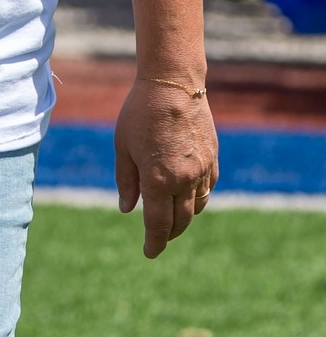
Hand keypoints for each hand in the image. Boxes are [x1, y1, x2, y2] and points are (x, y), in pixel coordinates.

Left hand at [114, 80, 217, 257]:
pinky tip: (187, 195)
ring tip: (171, 219)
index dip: (153, 243)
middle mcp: (184, 180)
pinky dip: (198, 198)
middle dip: (168, 234)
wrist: (173, 83)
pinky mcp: (213, 158)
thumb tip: (128, 209)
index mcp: (158, 180)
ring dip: (184, 218)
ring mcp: (202, 170)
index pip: (158, 225)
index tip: (149, 252)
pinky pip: (207, 188)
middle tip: (158, 238)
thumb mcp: (123, 147)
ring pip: (197, 207)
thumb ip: (126, 181)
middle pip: (180, 221)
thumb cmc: (140, 113)